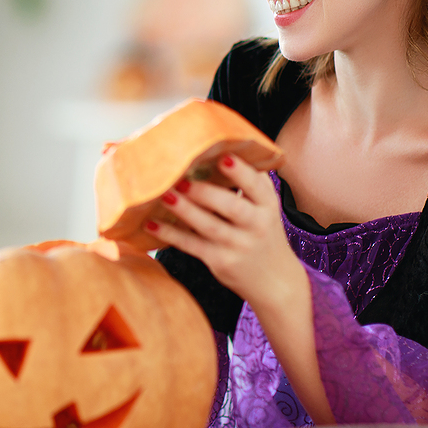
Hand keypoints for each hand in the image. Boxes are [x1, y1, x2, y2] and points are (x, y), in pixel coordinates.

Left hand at [145, 155, 308, 316]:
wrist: (275, 281)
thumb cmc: (264, 234)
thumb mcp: (266, 208)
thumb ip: (251, 182)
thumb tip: (224, 147)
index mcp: (268, 206)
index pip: (257, 186)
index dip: (241, 172)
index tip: (223, 157)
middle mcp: (256, 225)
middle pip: (232, 207)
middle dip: (207, 193)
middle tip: (183, 180)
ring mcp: (238, 246)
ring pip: (209, 226)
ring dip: (185, 211)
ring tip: (164, 195)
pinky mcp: (221, 262)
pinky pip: (193, 246)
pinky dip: (172, 235)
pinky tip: (152, 223)